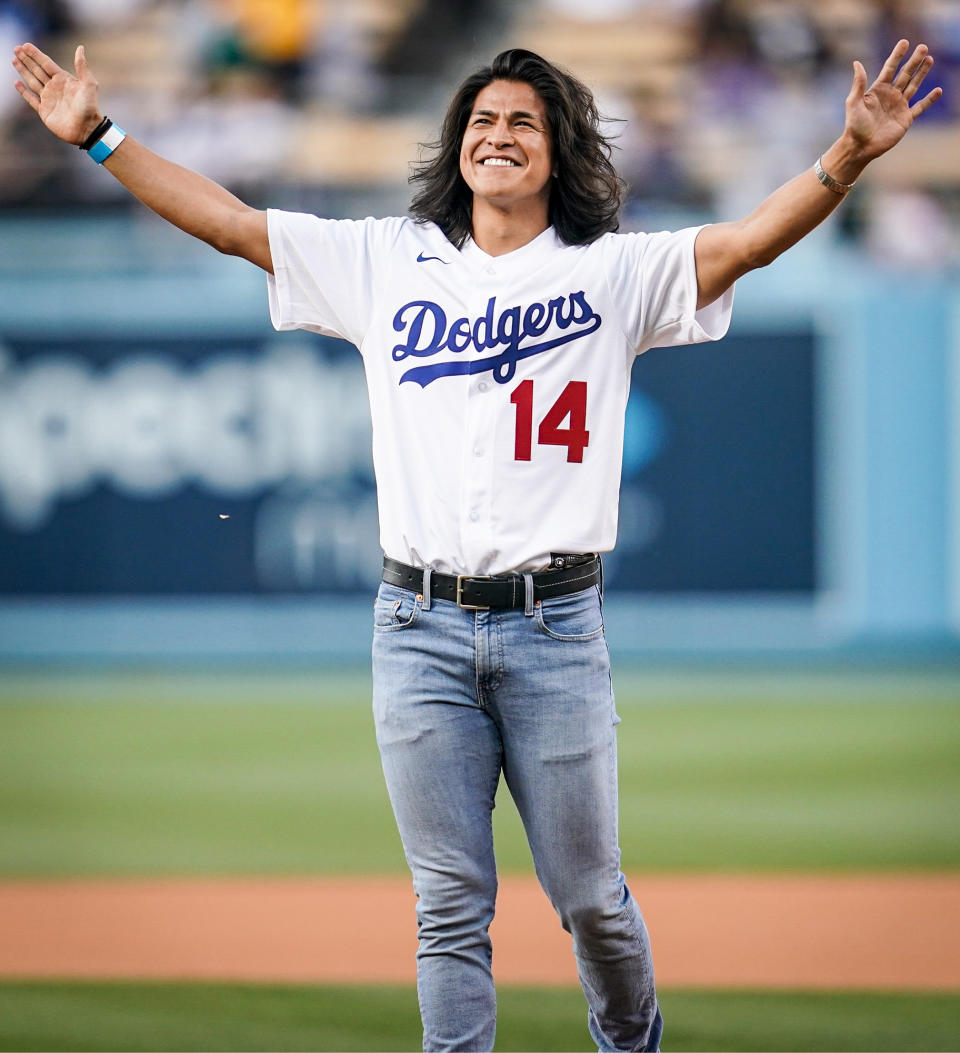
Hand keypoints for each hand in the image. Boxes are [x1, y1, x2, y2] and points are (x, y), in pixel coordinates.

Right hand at [13, 42, 102, 145]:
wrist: (87, 130)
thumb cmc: (90, 107)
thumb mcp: (89, 84)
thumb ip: (82, 66)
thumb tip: (80, 47)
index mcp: (63, 80)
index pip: (46, 63)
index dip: (36, 54)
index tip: (25, 45)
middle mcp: (55, 88)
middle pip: (37, 70)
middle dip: (26, 59)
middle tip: (16, 48)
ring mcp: (49, 99)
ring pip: (32, 81)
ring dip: (23, 71)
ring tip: (14, 59)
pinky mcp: (44, 111)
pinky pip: (31, 99)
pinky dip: (23, 92)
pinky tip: (17, 83)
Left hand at [844, 40, 942, 161]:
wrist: (860, 147)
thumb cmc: (854, 126)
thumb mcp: (854, 102)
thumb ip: (858, 83)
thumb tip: (856, 63)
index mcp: (878, 90)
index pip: (890, 68)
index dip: (897, 55)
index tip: (905, 42)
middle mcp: (890, 96)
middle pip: (905, 74)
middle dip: (914, 61)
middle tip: (923, 47)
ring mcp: (899, 106)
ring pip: (913, 86)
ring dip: (922, 73)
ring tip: (930, 59)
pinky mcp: (905, 119)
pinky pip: (920, 107)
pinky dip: (929, 99)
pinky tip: (938, 90)